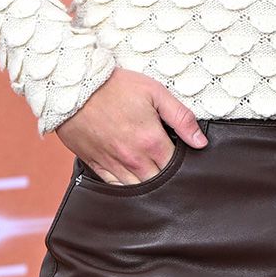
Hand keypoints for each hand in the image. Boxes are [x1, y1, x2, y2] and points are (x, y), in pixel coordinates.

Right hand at [58, 68, 205, 184]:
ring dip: (148, 185)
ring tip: (152, 173)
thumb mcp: (155, 93)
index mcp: (151, 141)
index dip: (183, 164)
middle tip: (168, 166)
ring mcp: (113, 164)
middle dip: (167, 177)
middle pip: (159, 182)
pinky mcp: (96, 164)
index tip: (182, 157)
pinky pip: (115, 187)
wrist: (74, 88)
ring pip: (138, 189)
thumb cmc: (115, 86)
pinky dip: (126, 187)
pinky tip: (132, 179)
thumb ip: (181, 118)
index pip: (176, 167)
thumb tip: (200, 142)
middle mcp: (133, 158)